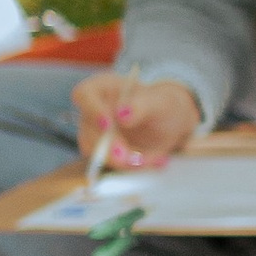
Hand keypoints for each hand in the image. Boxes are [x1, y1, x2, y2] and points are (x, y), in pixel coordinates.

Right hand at [73, 73, 199, 170]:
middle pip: (88, 130)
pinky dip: (131, 167)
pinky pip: (110, 164)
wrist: (170, 126)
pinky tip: (153, 162)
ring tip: (152, 160)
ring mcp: (95, 134)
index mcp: (102, 88)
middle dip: (109, 147)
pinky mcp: (104, 153)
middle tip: (130, 157)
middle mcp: (93, 111)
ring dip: (121, 161)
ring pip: (96, 152)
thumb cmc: (162, 105)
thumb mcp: (160, 102)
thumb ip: (142, 105)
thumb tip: (122, 114)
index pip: (84, 94)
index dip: (92, 110)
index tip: (107, 125)